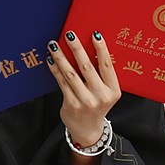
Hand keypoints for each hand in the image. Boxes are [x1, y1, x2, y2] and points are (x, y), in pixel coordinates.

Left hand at [47, 30, 119, 150]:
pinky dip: (55, 70)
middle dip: (77, 48)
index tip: (95, 34)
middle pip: (87, 67)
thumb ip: (101, 75)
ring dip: (61, 57)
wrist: (88, 130)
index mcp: (113, 90)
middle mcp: (101, 96)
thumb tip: (88, 47)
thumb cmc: (97, 105)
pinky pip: (62, 83)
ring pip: (71, 74)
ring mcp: (86, 101)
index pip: (107, 65)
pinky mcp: (71, 105)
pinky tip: (51, 60)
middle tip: (69, 35)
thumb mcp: (106, 92)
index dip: (101, 49)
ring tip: (53, 45)